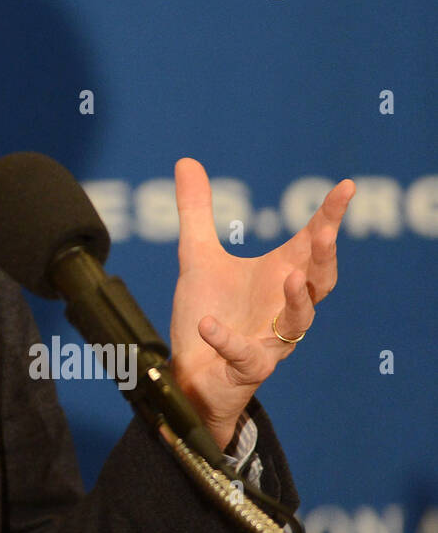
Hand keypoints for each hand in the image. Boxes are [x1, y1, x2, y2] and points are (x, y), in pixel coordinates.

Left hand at [167, 158, 354, 449]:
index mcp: (278, 276)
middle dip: (324, 258)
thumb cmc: (207, 310)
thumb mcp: (196, 255)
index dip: (329, 217)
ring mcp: (270, 340)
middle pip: (319, 282)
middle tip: (324, 233)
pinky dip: (227, 340)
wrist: (193, 371)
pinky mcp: (248, 368)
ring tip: (289, 275)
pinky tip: (209, 324)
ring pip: (298, 322)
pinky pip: (246, 356)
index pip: (312, 244)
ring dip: (297, 300)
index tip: (345, 187)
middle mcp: (283, 307)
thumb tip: (186, 161)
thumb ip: (195, 211)